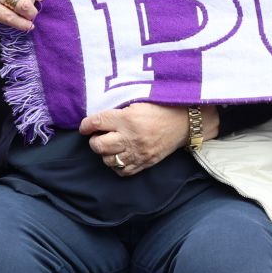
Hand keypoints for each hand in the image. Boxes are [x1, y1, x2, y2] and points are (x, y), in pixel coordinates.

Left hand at [80, 103, 217, 176]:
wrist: (186, 122)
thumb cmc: (162, 108)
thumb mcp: (140, 101)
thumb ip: (119, 109)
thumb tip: (98, 118)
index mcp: (129, 118)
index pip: (97, 123)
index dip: (86, 125)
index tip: (85, 126)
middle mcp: (131, 137)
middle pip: (98, 145)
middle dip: (94, 140)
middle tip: (99, 135)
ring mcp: (138, 152)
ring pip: (108, 160)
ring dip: (106, 153)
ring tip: (111, 145)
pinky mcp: (145, 163)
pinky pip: (122, 171)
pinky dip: (117, 165)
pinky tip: (121, 155)